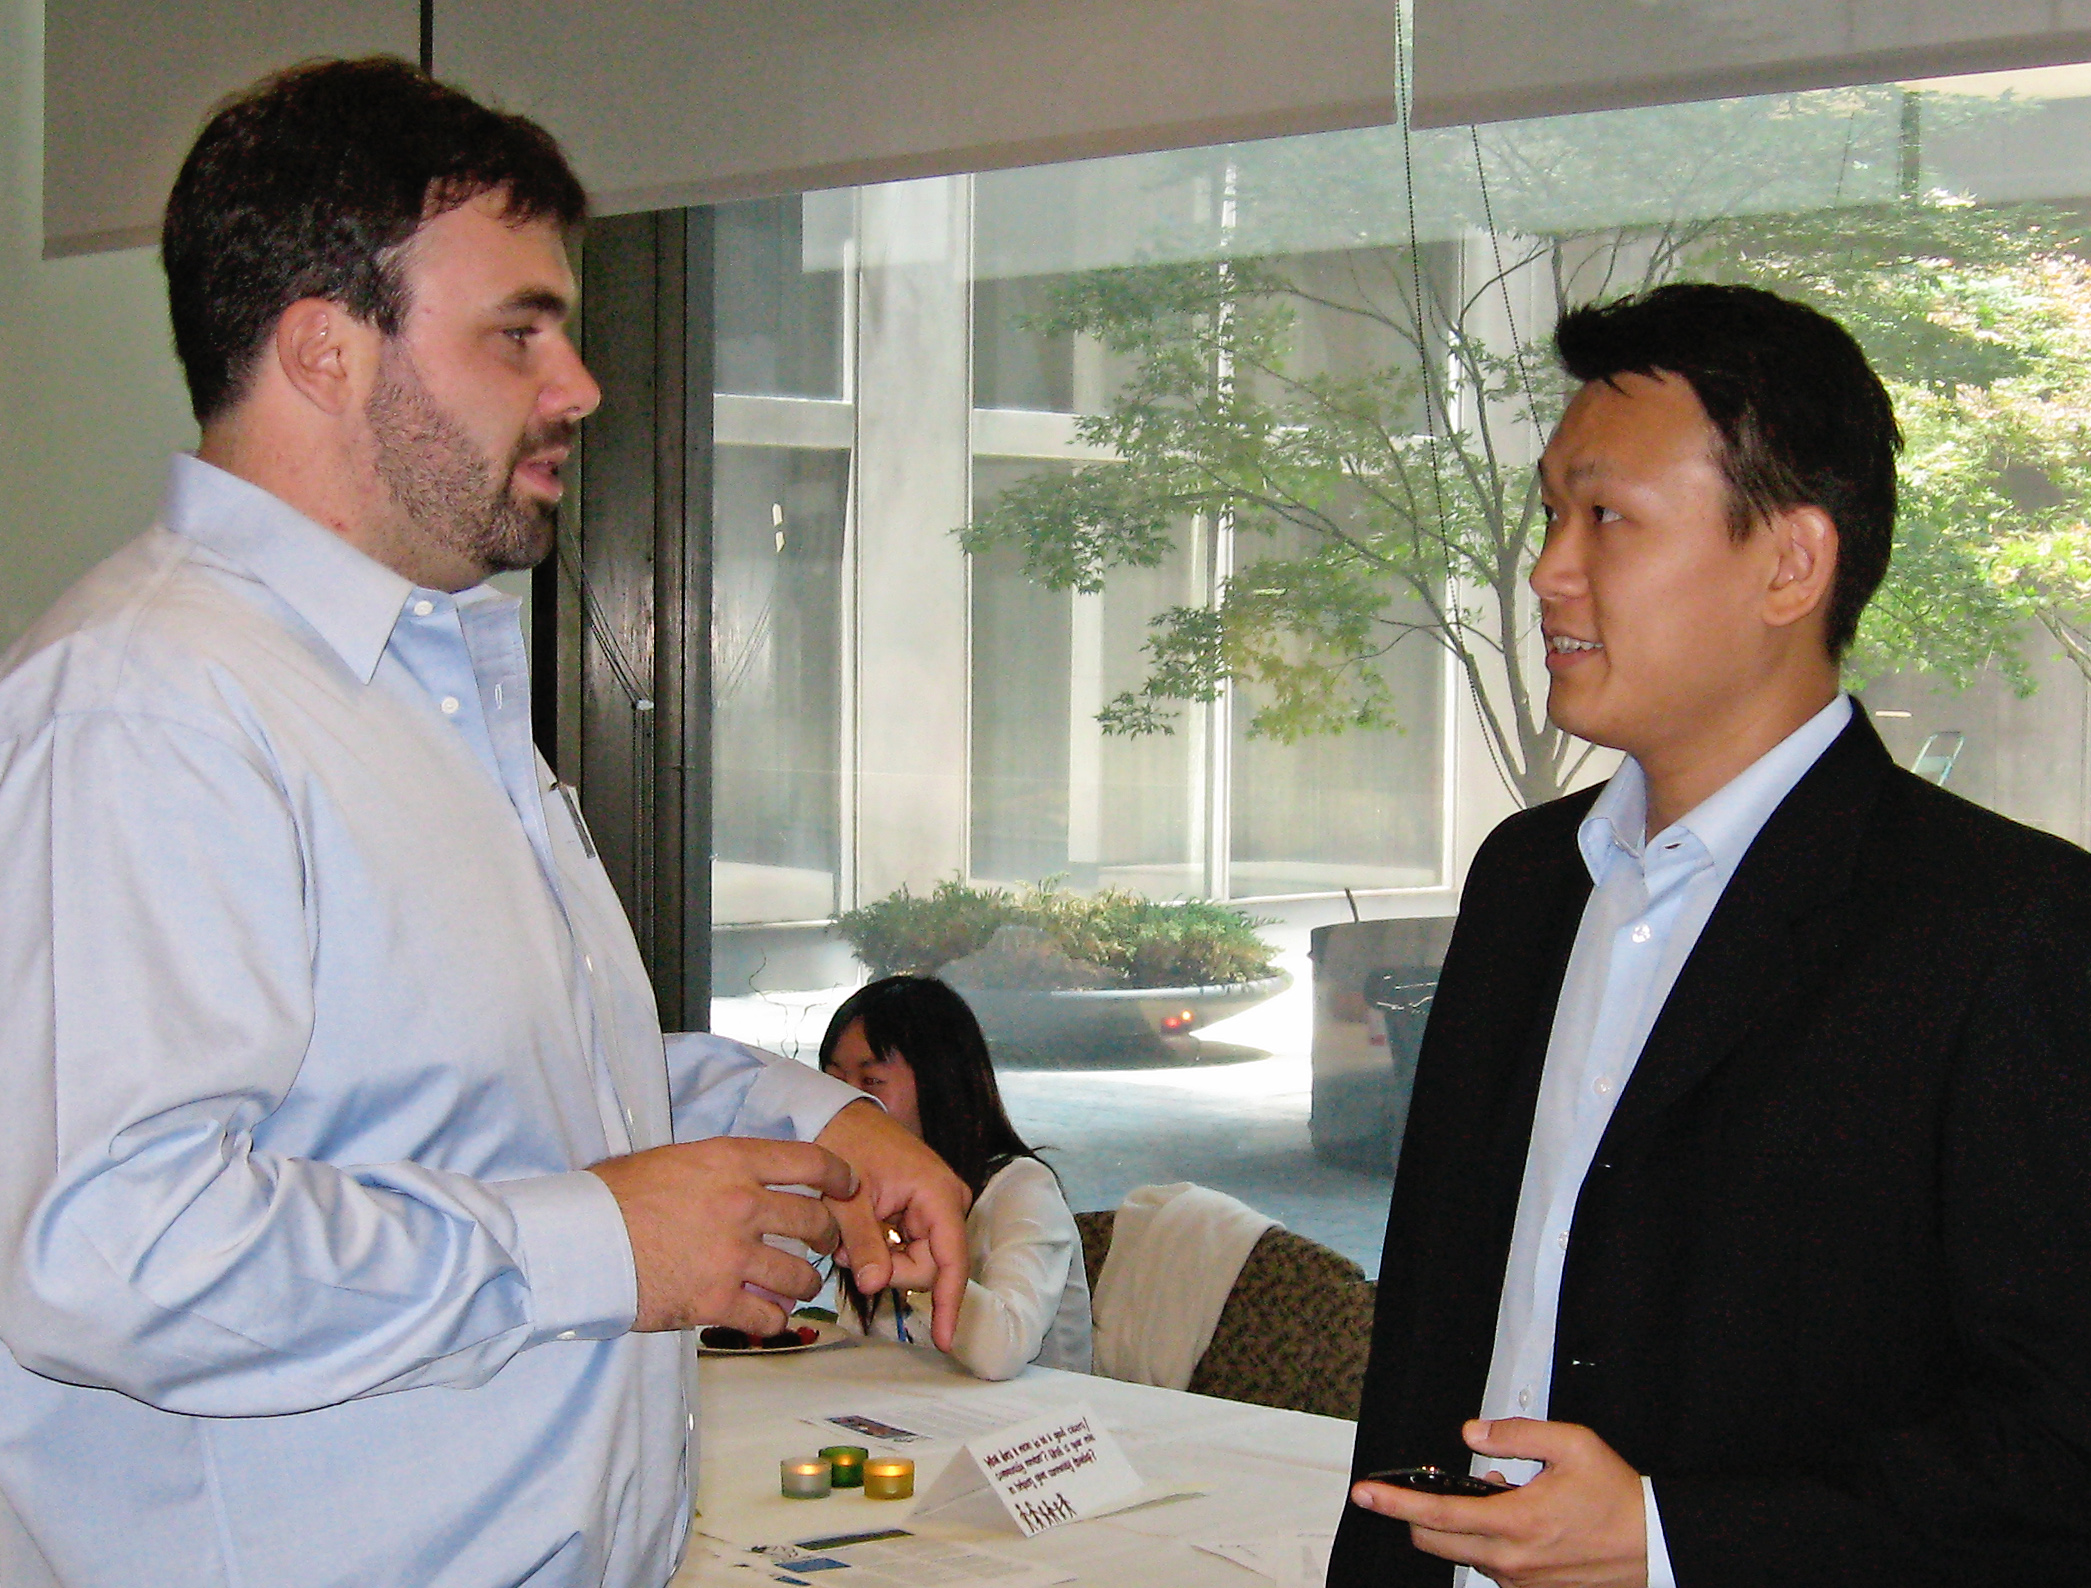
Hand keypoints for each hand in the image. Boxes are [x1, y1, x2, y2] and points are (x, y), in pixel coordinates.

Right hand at [590, 1138, 853, 1333]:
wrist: (580, 1241)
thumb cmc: (615, 1196)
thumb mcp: (676, 1160)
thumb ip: (722, 1168)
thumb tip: (752, 1174)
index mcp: (732, 1162)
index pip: (810, 1162)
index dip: (840, 1176)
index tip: (849, 1188)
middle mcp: (741, 1204)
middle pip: (817, 1222)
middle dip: (829, 1238)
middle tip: (824, 1246)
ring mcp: (731, 1255)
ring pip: (800, 1276)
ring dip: (804, 1285)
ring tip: (796, 1287)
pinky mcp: (715, 1301)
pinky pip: (770, 1316)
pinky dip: (774, 1319)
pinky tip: (766, 1315)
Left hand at [815, 1099, 972, 1351]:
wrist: (837, 1115)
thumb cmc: (844, 1147)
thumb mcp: (846, 1200)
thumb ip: (864, 1243)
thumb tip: (876, 1286)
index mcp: (938, 1194)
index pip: (951, 1260)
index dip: (949, 1302)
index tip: (946, 1341)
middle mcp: (947, 1200)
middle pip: (930, 1265)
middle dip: (892, 1271)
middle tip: (851, 1255)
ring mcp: (936, 1205)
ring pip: (918, 1258)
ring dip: (883, 1260)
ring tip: (850, 1239)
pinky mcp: (922, 1209)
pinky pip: (909, 1245)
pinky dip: (883, 1248)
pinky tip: (859, 1235)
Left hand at [1349, 1418, 1647, 1587]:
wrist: (1654, 1543)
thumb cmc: (1617, 1497)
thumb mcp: (1572, 1445)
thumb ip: (1516, 1434)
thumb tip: (1472, 1435)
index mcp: (1517, 1522)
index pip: (1437, 1515)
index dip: (1395, 1503)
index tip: (1365, 1493)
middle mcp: (1512, 1558)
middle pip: (1435, 1541)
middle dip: (1416, 1515)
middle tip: (1423, 1486)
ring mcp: (1521, 1578)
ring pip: (1462, 1552)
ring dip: (1460, 1524)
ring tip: (1496, 1492)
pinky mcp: (1532, 1587)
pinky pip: (1490, 1563)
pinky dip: (1486, 1538)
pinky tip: (1512, 1514)